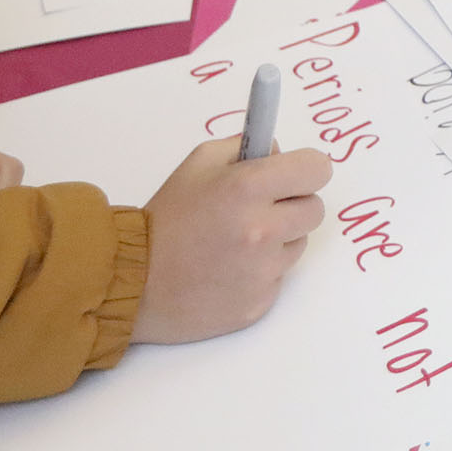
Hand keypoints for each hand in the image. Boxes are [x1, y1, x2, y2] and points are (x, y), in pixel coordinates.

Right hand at [135, 139, 331, 344]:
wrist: (134, 280)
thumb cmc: (168, 217)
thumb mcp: (200, 162)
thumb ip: (246, 147)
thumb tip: (282, 153)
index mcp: (248, 187)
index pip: (318, 169)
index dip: (305, 170)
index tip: (293, 175)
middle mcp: (261, 230)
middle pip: (315, 209)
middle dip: (294, 204)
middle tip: (262, 208)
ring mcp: (262, 271)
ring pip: (298, 245)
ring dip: (278, 240)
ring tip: (236, 242)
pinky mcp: (258, 303)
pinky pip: (278, 278)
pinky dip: (261, 272)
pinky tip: (228, 269)